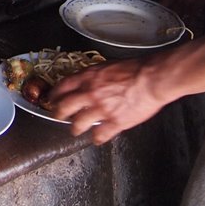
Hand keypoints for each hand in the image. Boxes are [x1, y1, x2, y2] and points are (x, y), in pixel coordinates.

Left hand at [47, 56, 167, 143]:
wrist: (151, 78)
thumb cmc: (134, 69)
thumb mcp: (106, 66)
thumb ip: (93, 76)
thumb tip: (87, 82)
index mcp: (87, 77)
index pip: (62, 87)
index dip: (54, 95)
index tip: (52, 99)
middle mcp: (90, 94)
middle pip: (64, 107)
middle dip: (58, 114)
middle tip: (58, 117)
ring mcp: (101, 109)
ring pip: (78, 124)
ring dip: (75, 128)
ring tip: (75, 130)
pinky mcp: (114, 122)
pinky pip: (99, 135)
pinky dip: (96, 138)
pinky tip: (96, 139)